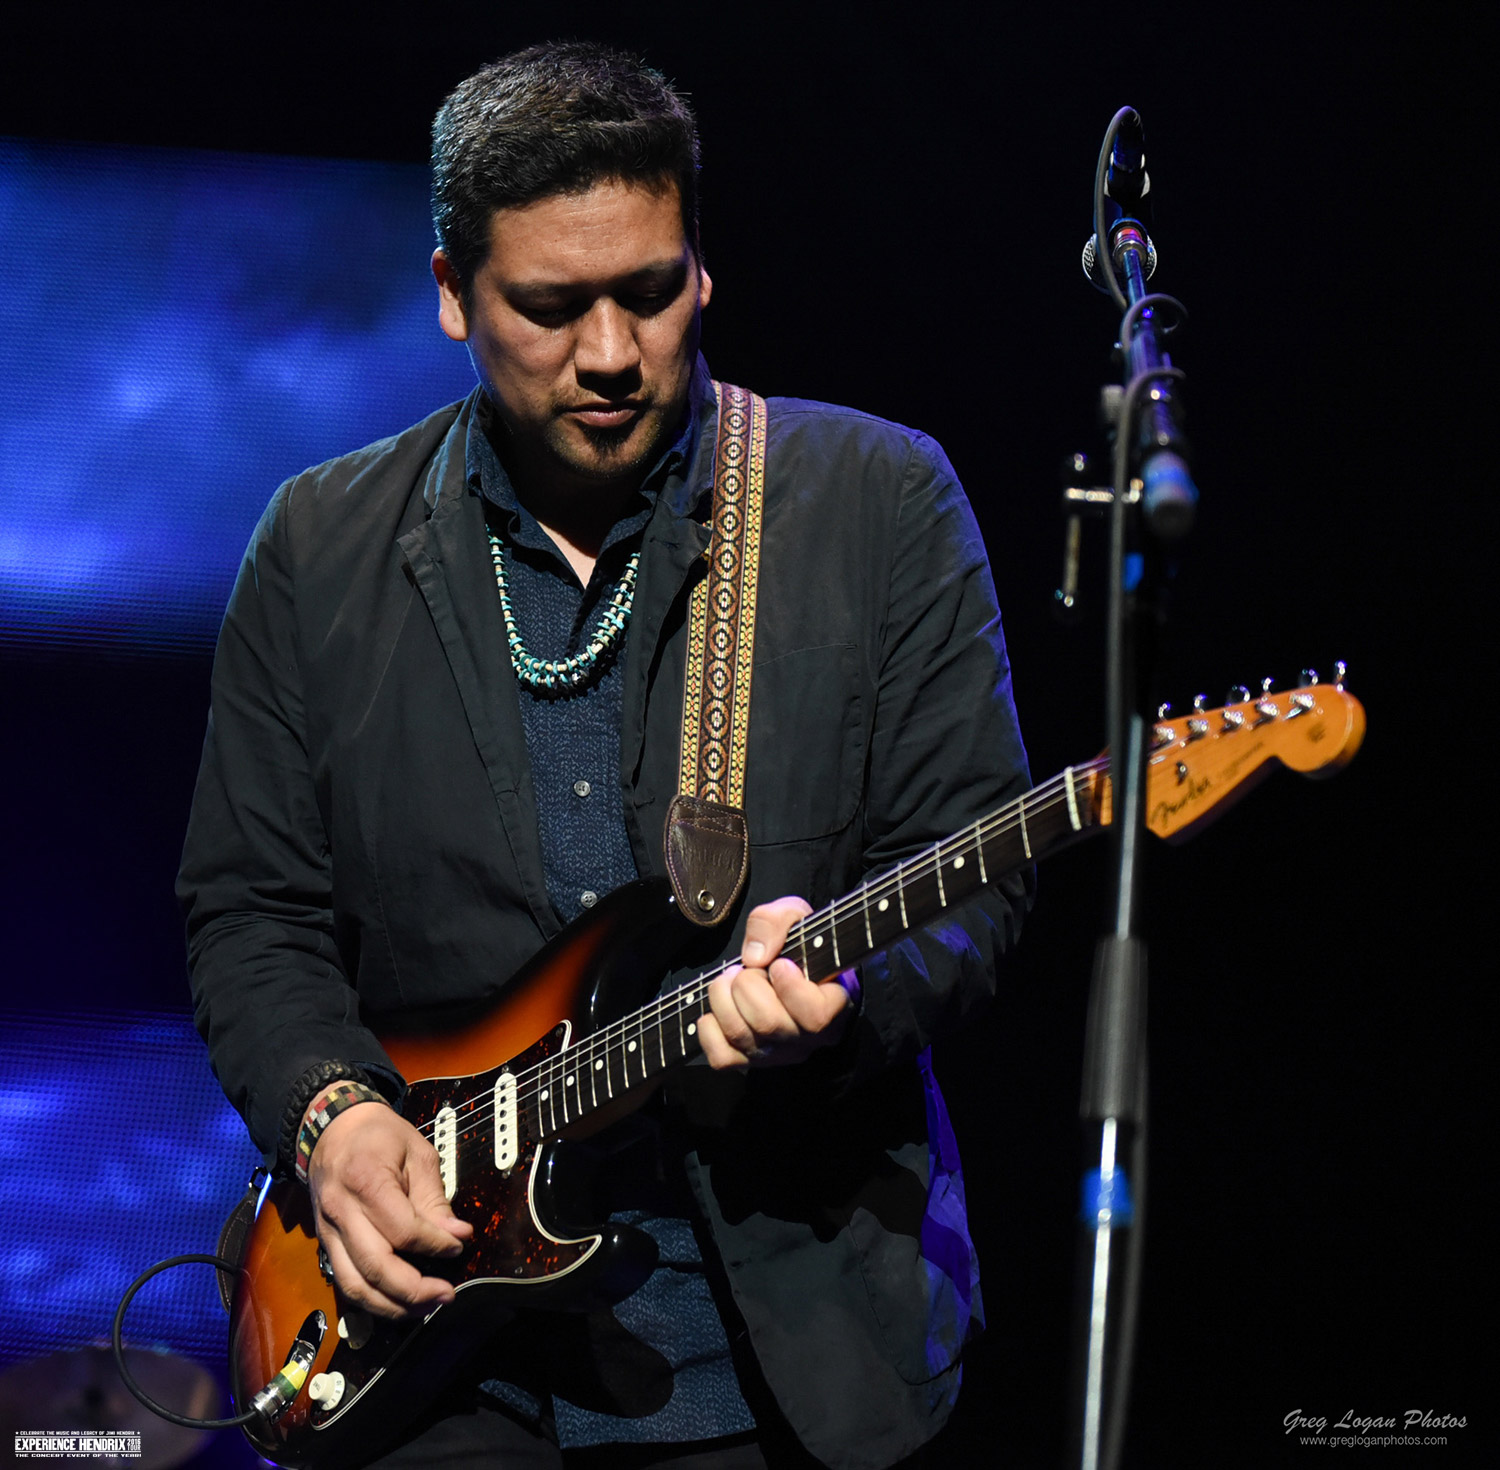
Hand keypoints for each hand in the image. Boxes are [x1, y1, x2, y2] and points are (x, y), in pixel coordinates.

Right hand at [306, 1101, 472, 1319]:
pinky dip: (372, 1300)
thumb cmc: (379, 1136)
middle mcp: (341, 1211)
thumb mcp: (417, 1153)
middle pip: (375, 1266)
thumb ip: (434, 1199)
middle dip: (414, 1290)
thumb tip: (457, 1235)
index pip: (403, 1230)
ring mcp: (328, 1231)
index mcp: (366, 1181)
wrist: (332, 1129)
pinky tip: (398, 1302)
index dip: (435, 1245)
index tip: (459, 1245)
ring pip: (355, 1286)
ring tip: (426, 1307)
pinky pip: (345, 1282)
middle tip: (446, 1294)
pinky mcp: (324, 1244)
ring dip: (392, 1306)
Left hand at [698, 896, 855, 1069]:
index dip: (790, 986)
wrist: (789, 968)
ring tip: (728, 980)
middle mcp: (808, 1038)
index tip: (780, 963)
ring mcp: (778, 1053)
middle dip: (746, 986)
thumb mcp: (794, 918)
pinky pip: (721, 1057)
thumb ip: (776, 922)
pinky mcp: (749, 1060)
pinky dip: (709, 1029)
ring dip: (723, 999)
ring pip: (741, 1037)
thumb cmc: (798, 946)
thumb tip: (754, 956)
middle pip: (768, 1024)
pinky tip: (718, 1008)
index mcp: (834, 1007)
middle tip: (746, 969)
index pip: (815, 1016)